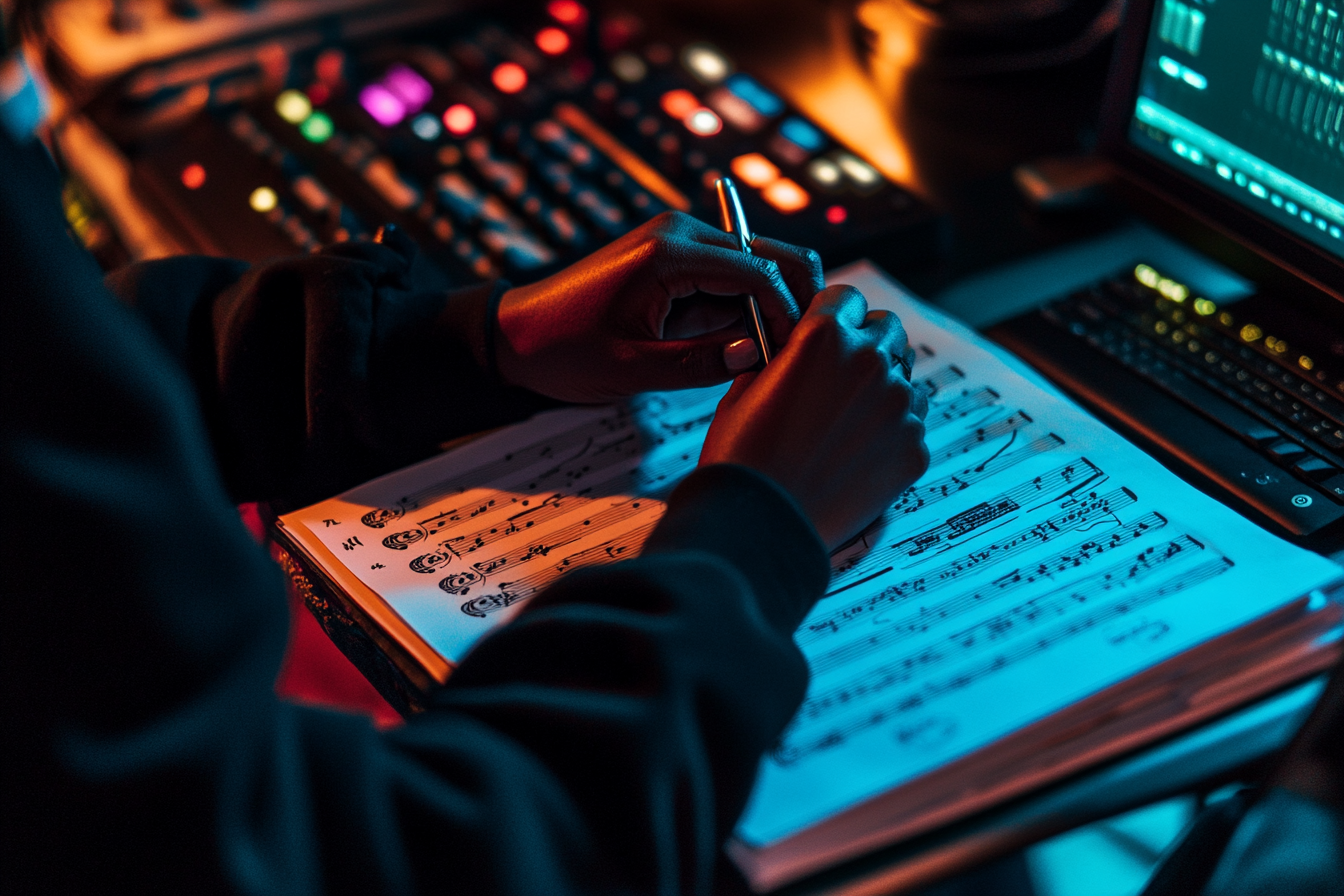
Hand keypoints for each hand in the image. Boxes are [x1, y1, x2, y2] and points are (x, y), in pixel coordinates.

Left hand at [493, 211, 823, 401]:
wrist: (515, 335)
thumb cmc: (562, 349)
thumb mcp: (631, 368)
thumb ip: (699, 363)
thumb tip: (759, 355)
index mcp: (670, 252)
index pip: (759, 272)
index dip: (787, 315)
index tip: (791, 357)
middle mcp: (680, 235)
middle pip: (770, 255)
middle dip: (795, 300)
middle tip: (805, 352)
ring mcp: (679, 244)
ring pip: (756, 267)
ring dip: (772, 306)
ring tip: (777, 357)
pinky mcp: (675, 263)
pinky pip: (729, 280)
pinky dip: (748, 309)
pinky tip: (749, 347)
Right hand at [699, 285, 929, 549]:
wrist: (763, 524)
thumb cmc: (744, 459)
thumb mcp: (743, 390)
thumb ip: (780, 359)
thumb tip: (792, 356)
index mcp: (825, 337)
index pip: (848, 297)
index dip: (833, 314)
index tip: (826, 331)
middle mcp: (870, 362)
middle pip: (888, 329)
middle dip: (866, 344)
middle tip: (839, 375)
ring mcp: (899, 407)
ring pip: (905, 377)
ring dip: (882, 388)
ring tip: (845, 421)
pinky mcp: (914, 448)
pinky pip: (912, 424)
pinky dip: (891, 432)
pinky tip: (856, 453)